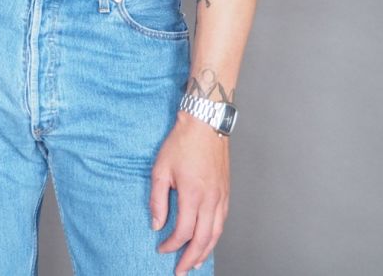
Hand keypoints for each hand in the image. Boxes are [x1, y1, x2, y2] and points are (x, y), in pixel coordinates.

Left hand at [149, 110, 229, 274]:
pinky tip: (208, 239)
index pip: (183, 232)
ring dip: (205, 251)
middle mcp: (210, 199)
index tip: (161, 248)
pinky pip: (223, 220)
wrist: (204, 122)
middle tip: (181, 270)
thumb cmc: (182, 142)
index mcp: (192, 195)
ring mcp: (221, 195)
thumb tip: (157, 224)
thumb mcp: (161, 169)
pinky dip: (215, 235)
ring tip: (195, 262)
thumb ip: (158, 199)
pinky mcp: (225, 190)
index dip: (171, 245)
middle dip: (190, 258)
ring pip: (216, 233)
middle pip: (203, 239)